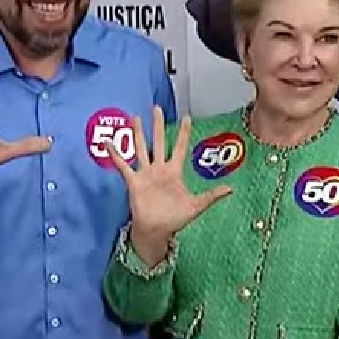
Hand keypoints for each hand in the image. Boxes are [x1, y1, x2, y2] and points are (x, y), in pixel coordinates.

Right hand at [109, 106, 232, 240]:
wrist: (156, 231)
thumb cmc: (175, 219)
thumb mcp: (196, 206)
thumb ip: (211, 196)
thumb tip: (230, 189)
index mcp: (174, 172)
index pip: (179, 148)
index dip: (183, 133)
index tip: (186, 118)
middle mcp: (159, 169)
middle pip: (159, 142)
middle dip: (158, 125)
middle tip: (157, 108)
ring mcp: (145, 174)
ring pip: (141, 148)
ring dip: (138, 133)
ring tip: (135, 118)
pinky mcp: (133, 181)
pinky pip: (123, 165)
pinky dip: (115, 154)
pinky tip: (108, 143)